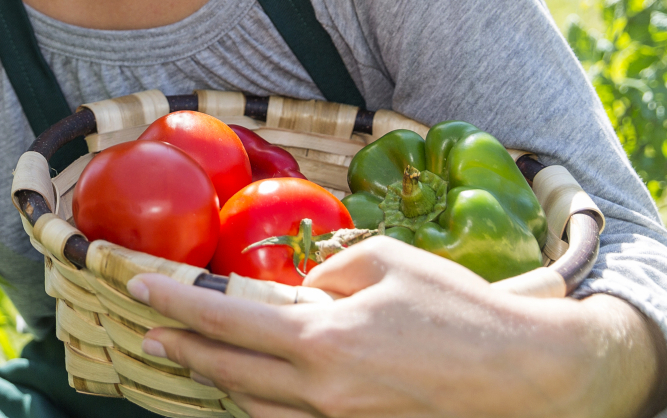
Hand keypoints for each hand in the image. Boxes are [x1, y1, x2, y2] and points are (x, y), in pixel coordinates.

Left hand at [129, 237, 666, 417]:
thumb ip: (328, 273)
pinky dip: (266, 406)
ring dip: (221, 381)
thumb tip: (298, 290)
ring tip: (195, 359)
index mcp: (322, 339)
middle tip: (151, 332)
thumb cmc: (460, 310)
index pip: (225, 317)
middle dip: (184, 348)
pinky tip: (255, 391)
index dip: (176, 301)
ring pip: (257, 406)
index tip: (139, 286)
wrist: (527, 376)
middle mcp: (321, 390)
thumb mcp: (387, 263)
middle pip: (229, 370)